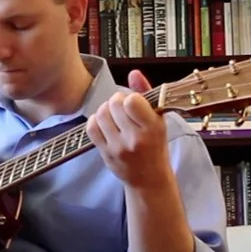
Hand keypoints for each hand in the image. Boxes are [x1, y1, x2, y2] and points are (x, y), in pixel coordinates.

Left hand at [86, 69, 170, 188]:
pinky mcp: (105, 153)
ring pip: (101, 114)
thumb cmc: (155, 147)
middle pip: (114, 105)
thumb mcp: (158, 120)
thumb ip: (146, 94)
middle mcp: (135, 139)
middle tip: (122, 109)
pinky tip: (104, 123)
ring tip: (114, 116)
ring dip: (106, 110)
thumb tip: (134, 73)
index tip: (134, 103)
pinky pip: (92, 128)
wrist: (149, 179)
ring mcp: (118, 147)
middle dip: (117, 101)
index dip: (130, 98)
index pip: (131, 101)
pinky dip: (95, 121)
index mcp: (152, 128)